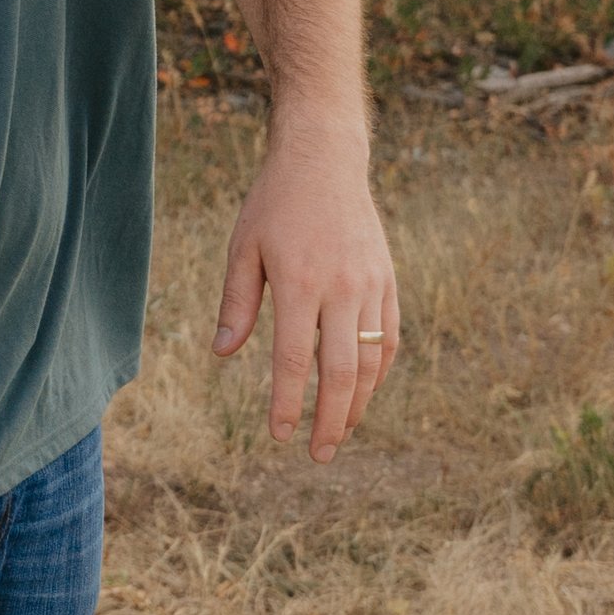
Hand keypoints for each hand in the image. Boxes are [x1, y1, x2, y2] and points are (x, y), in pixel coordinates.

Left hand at [212, 122, 397, 460]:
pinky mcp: (388, 280)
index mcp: (299, 282)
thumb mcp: (243, 247)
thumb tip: (224, 353)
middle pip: (342, 371)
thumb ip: (236, 302)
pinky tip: (364, 392)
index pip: (296, 360)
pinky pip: (390, 336)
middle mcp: (342, 287)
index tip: (281, 435)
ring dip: (358, 403)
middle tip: (318, 454)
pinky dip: (380, 370)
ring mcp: (371, 284)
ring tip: (340, 432)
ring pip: (373, 360)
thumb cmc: (274, 204)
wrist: (326, 160)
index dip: (289, 403)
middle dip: (330, 420)